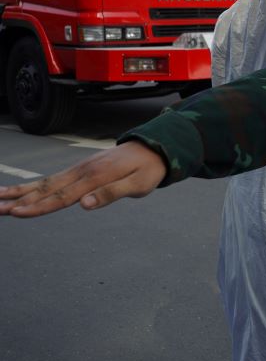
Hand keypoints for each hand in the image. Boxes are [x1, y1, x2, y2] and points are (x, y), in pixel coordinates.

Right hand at [0, 141, 166, 217]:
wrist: (155, 147)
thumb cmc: (149, 169)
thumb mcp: (139, 184)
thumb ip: (112, 193)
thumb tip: (85, 205)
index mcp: (95, 177)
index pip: (62, 197)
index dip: (39, 207)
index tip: (16, 213)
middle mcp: (83, 171)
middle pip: (46, 189)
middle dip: (18, 199)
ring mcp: (80, 169)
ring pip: (45, 183)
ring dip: (20, 192)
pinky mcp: (80, 170)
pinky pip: (53, 179)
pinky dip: (34, 186)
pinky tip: (21, 191)